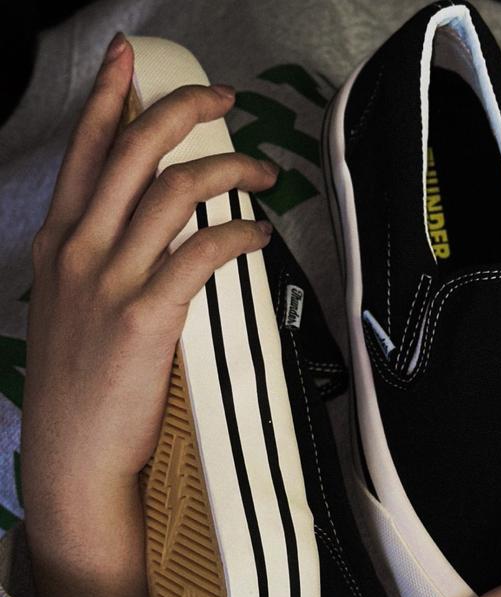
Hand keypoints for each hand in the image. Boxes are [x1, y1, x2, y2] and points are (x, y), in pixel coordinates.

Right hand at [21, 32, 276, 596]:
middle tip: (223, 98)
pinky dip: (237, 233)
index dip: (109, 97)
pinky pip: (200, 252)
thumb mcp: (69, 307)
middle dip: (181, 110)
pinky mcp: (146, 316)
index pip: (84, 152)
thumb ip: (95, 263)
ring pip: (173, 191)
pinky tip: (259, 232)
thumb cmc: (76, 384)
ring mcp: (109, 281)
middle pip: (133, 151)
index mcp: (59, 243)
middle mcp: (79, 250)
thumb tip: (136, 235)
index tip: (132, 62)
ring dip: (228, 168)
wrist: (72, 453)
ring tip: (263, 172)